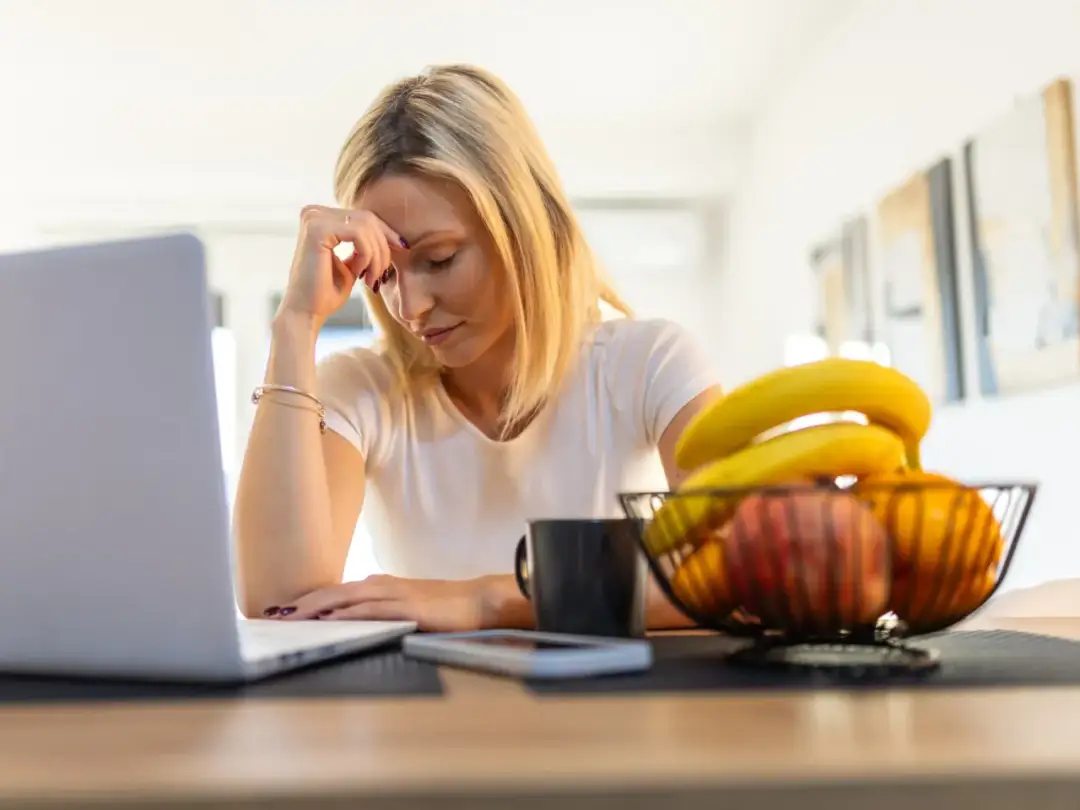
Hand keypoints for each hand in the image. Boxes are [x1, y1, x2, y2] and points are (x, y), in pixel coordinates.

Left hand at [268, 575, 494, 631]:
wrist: (476, 600)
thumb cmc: (444, 606)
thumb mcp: (405, 605)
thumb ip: (379, 609)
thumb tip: (349, 619)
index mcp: (378, 585)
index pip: (334, 592)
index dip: (305, 601)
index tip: (280, 611)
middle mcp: (380, 585)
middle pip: (331, 592)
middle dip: (300, 604)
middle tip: (270, 615)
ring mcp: (393, 594)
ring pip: (345, 598)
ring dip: (314, 608)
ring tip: (289, 618)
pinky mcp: (406, 608)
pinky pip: (370, 610)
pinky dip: (347, 614)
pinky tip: (330, 621)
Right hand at [277, 205, 406, 326]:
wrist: (306, 314)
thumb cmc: (326, 293)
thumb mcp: (352, 264)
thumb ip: (364, 247)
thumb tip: (391, 236)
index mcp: (321, 218)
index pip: (364, 217)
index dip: (387, 233)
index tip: (402, 249)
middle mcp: (314, 213)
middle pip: (367, 219)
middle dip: (383, 248)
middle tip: (381, 276)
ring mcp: (314, 218)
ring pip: (366, 226)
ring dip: (376, 256)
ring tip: (371, 279)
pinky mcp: (317, 229)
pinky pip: (358, 234)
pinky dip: (366, 255)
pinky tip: (359, 274)